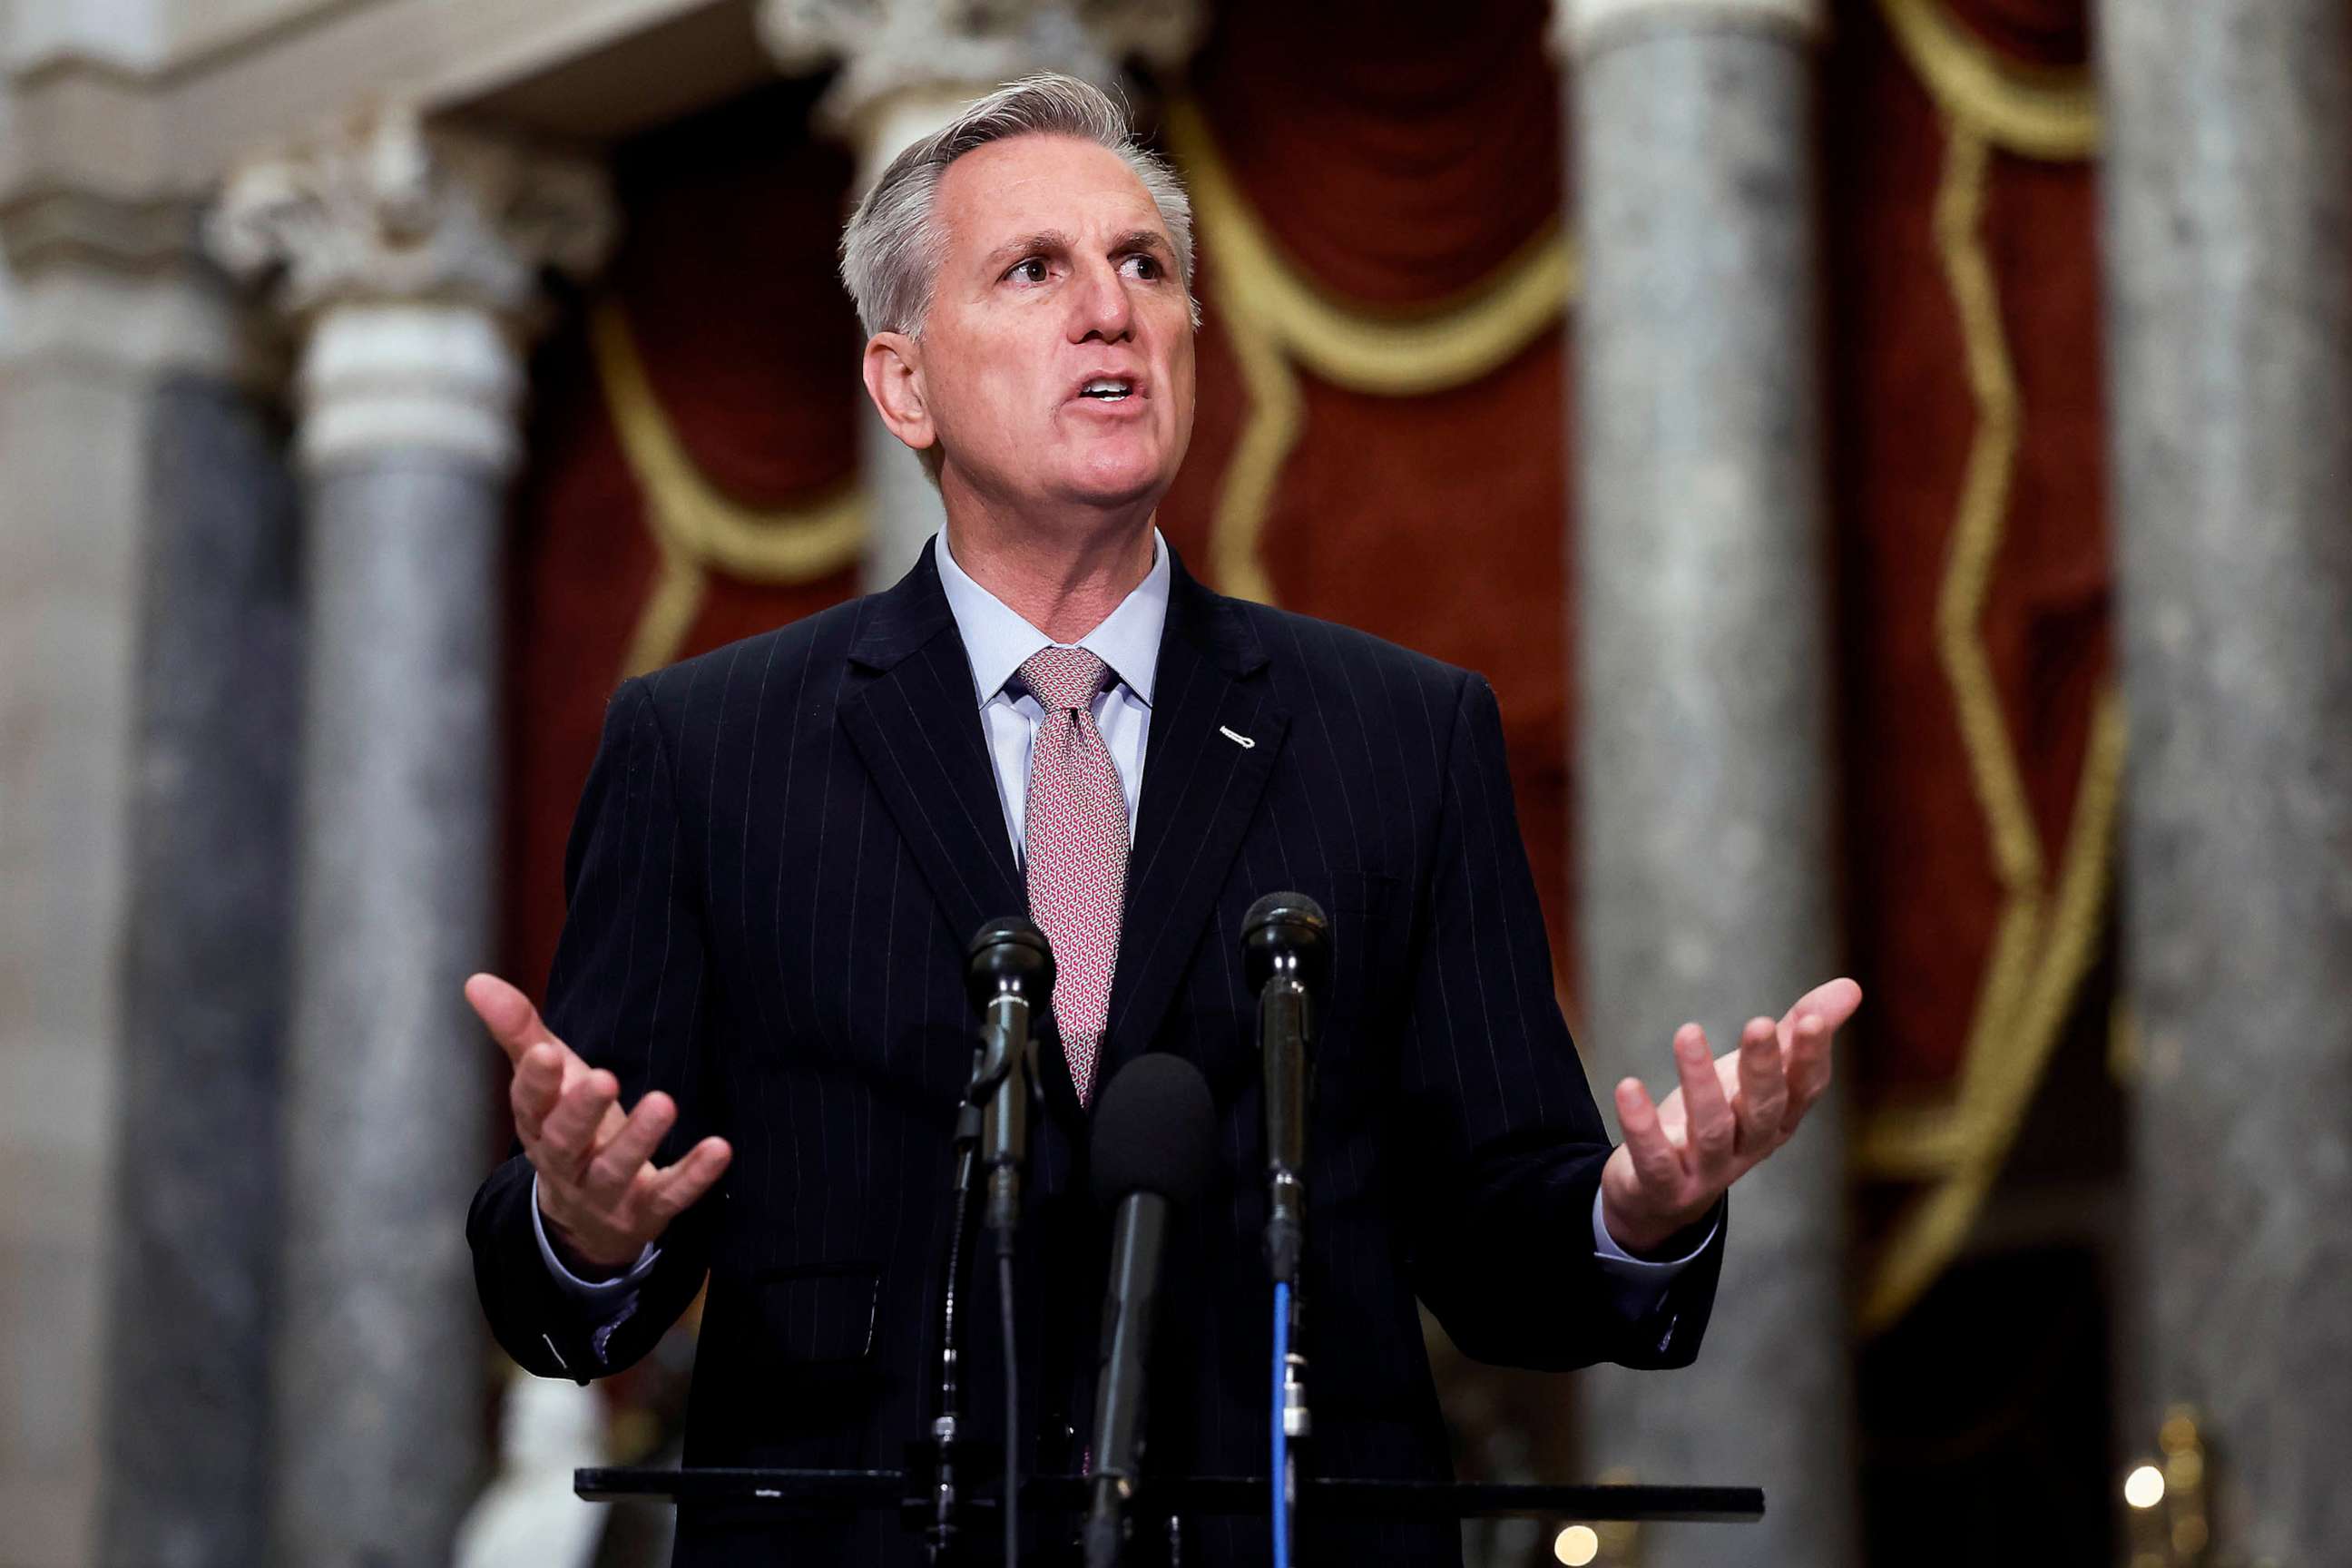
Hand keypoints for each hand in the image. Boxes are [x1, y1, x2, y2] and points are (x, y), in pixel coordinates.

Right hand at [466, 972, 731, 1275]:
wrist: (586, 1221)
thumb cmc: (568, 1129)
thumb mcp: (548, 1082)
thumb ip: (519, 1032)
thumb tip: (476, 981)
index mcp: (538, 1128)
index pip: (529, 1106)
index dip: (536, 1083)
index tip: (546, 1053)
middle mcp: (566, 1164)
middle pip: (566, 1142)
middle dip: (582, 1112)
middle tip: (603, 1078)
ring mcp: (604, 1193)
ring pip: (616, 1170)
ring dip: (639, 1139)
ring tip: (664, 1102)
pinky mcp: (646, 1212)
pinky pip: (669, 1196)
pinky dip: (693, 1175)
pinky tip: (719, 1148)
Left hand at [1598, 977, 1860, 1255]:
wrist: (1661, 1195)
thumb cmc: (1719, 1119)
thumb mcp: (1754, 1076)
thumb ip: (1795, 1034)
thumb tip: (1853, 986)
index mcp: (1778, 1118)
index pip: (1804, 1088)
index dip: (1810, 1056)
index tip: (1810, 1018)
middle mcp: (1750, 1146)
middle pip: (1763, 1108)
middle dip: (1763, 1067)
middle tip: (1759, 1024)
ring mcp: (1708, 1171)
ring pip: (1710, 1128)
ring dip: (1699, 1082)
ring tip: (1687, 1033)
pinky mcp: (1663, 1185)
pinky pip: (1655, 1159)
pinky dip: (1642, 1127)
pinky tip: (1627, 1087)